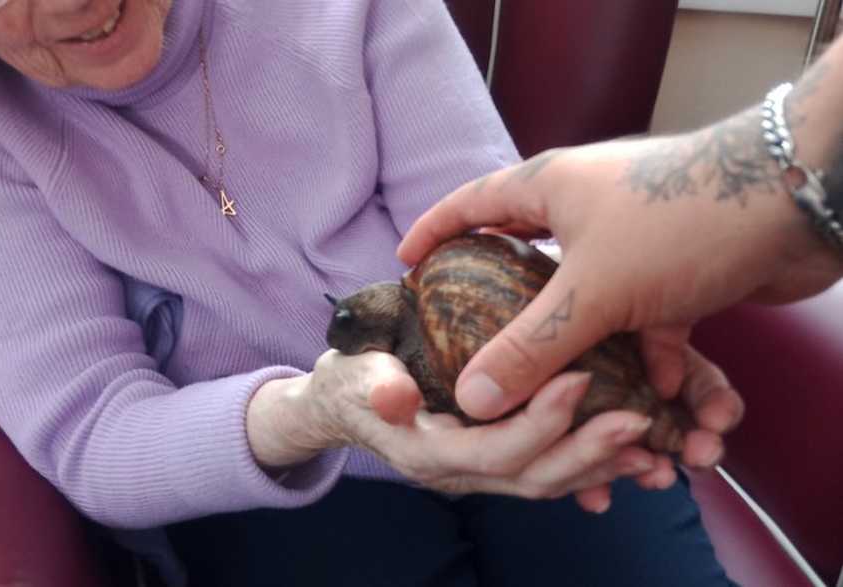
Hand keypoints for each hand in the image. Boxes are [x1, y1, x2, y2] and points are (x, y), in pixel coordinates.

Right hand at [251, 350, 679, 512]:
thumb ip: (376, 387)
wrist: (345, 403)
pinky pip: (550, 471)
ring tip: (652, 445)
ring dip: (602, 464)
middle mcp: (461, 474)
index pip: (495, 450)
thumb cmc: (351, 380)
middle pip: (534, 476)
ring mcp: (480, 473)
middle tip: (639, 421)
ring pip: (550, 481)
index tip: (579, 379)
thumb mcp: (354, 375)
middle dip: (589, 451)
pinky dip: (592, 462)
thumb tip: (394, 398)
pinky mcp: (496, 459)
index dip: (540, 421)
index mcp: (431, 453)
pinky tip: (631, 449)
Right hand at [395, 109, 838, 462]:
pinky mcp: (677, 271)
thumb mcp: (590, 290)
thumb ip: (528, 348)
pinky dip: (651, 363)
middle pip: (529, 266)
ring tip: (581, 407)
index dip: (434, 232)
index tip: (406, 263)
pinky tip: (658, 403)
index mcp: (549, 191)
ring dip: (596, 363)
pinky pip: (647, 325)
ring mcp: (633, 243)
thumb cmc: (680, 222)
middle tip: (481, 352)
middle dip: (514, 319)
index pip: (471, 204)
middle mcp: (586, 211)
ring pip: (595, 309)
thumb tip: (472, 398)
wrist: (797, 203)